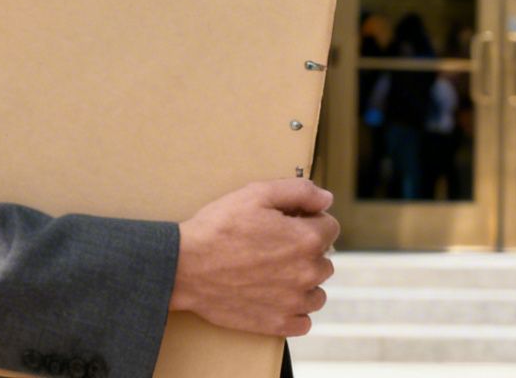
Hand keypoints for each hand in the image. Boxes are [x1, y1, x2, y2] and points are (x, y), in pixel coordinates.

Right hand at [171, 178, 338, 336]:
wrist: (185, 267)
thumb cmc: (219, 228)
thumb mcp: (257, 194)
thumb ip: (299, 191)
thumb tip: (327, 199)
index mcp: (307, 239)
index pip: (330, 227)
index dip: (308, 221)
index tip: (287, 223)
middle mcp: (307, 273)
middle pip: (324, 260)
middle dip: (306, 251)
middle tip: (274, 247)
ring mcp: (293, 302)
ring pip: (317, 292)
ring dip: (304, 283)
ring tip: (274, 274)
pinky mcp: (277, 324)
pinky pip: (303, 321)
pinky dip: (294, 311)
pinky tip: (274, 298)